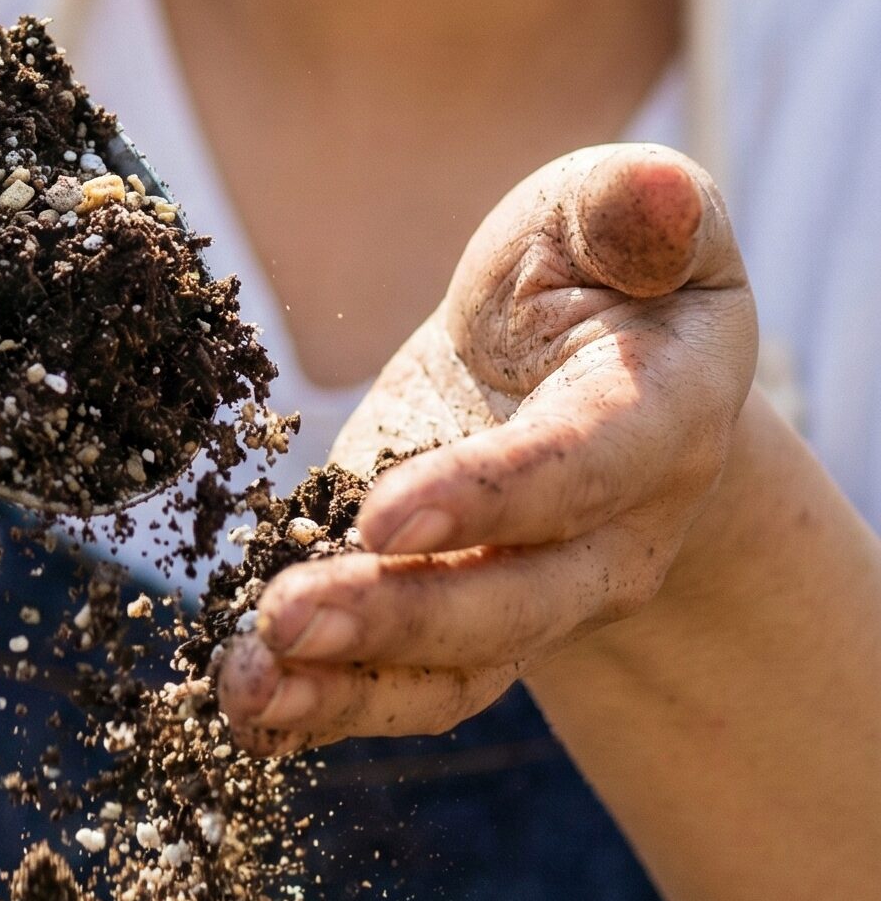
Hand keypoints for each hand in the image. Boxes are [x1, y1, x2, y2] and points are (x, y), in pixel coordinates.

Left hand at [218, 144, 757, 748]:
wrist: (576, 354)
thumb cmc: (591, 265)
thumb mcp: (610, 211)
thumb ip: (631, 209)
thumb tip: (658, 194)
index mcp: (658, 417)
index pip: (583, 469)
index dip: (493, 496)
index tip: (384, 512)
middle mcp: (610, 535)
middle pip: (514, 602)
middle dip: (398, 616)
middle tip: (285, 618)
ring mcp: (531, 590)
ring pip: (455, 670)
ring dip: (346, 687)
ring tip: (249, 687)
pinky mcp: (447, 607)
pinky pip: (399, 682)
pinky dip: (320, 704)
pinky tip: (242, 706)